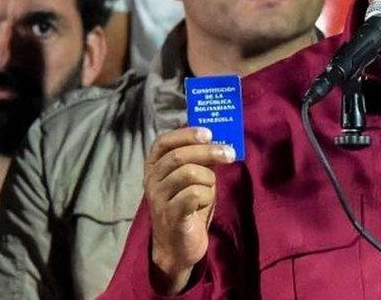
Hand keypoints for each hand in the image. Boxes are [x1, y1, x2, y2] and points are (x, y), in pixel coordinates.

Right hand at [144, 127, 235, 294]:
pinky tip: (204, 204)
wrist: (178, 247)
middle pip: (179, 156)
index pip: (163, 142)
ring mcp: (158, 199)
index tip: (209, 133)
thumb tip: (218, 137)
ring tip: (209, 190)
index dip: (186, 134)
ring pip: (188, 173)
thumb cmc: (188, 207)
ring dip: (208, 179)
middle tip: (229, 153)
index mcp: (154, 167)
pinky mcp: (170, 215)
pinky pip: (194, 194)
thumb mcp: (194, 178)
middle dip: (208, 151)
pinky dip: (207, 196)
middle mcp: (151, 181)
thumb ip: (201, 159)